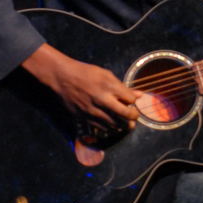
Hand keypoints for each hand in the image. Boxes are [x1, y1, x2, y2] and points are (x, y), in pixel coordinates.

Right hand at [20, 43, 140, 129]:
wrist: (63, 78)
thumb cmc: (86, 73)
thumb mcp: (106, 74)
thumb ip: (123, 87)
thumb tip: (139, 94)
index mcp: (109, 87)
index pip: (130, 99)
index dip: (133, 101)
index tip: (131, 101)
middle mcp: (102, 100)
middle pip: (125, 114)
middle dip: (133, 117)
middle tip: (134, 117)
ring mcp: (93, 111)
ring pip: (114, 124)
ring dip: (123, 126)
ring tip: (126, 124)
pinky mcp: (84, 117)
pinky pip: (101, 128)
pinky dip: (110, 129)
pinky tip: (113, 127)